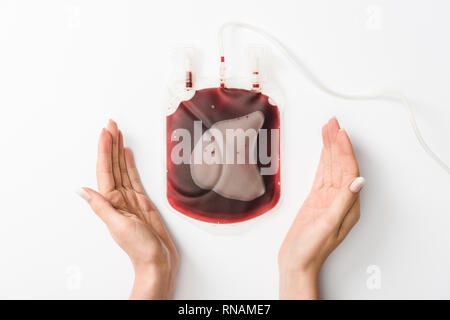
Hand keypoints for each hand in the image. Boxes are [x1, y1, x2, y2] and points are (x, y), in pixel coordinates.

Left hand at [78, 120, 177, 298]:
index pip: (105, 170)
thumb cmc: (139, 248)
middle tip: (111, 124)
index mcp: (111, 202)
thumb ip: (102, 206)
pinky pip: (134, 178)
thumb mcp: (119, 226)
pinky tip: (127, 154)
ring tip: (118, 133)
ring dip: (119, 151)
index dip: (104, 150)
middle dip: (111, 144)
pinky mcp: (142, 202)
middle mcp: (119, 198)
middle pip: (112, 165)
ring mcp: (131, 199)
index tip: (105, 132)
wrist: (158, 261)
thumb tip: (81, 190)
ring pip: (122, 169)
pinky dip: (130, 165)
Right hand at [278, 117, 363, 298]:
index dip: (344, 150)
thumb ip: (343, 202)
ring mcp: (328, 198)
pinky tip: (323, 151)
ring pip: (331, 167)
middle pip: (340, 164)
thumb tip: (358, 181)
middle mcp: (340, 199)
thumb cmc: (311, 249)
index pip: (348, 170)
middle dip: (337, 142)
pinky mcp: (316, 199)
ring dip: (330, 148)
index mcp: (348, 204)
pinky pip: (321, 174)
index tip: (339, 132)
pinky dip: (322, 160)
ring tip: (327, 129)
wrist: (296, 261)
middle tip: (332, 123)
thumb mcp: (328, 225)